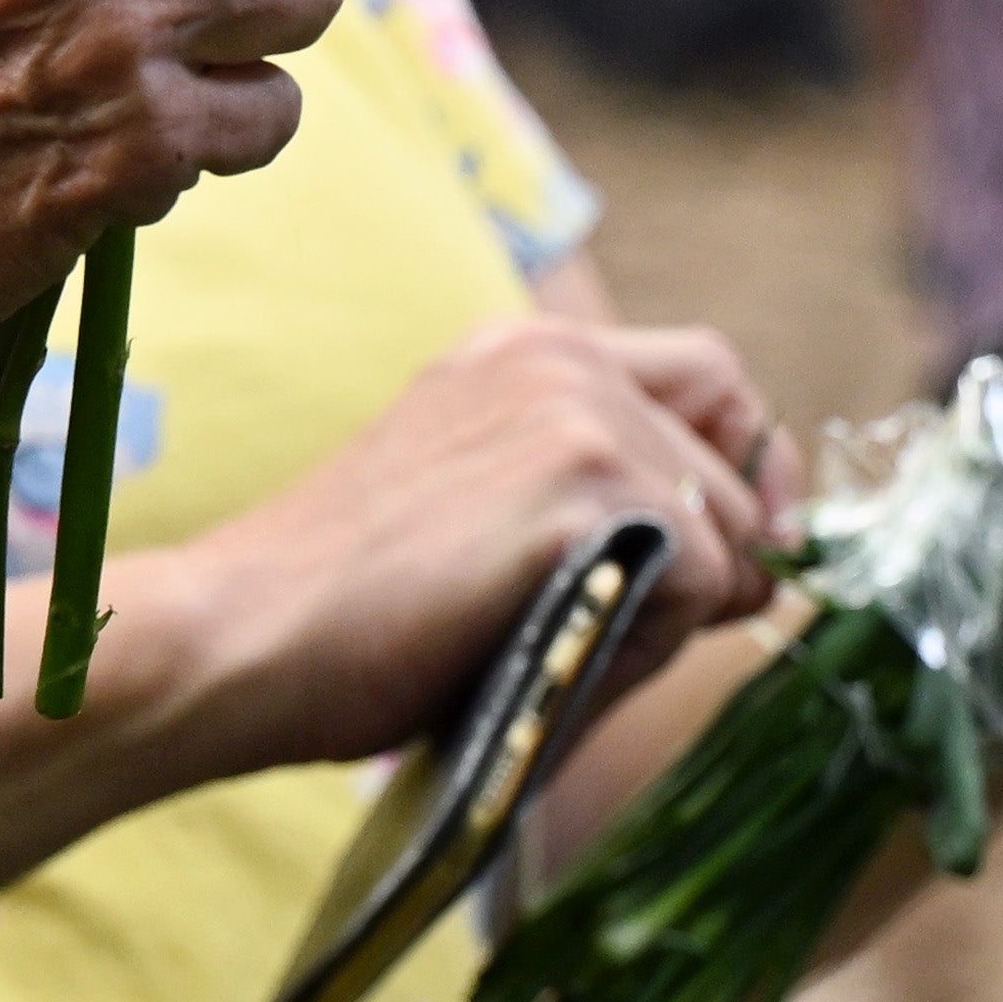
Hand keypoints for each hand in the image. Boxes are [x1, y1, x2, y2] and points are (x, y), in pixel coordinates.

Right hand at [105, 316, 789, 780]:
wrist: (241, 638)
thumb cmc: (345, 615)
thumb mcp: (481, 512)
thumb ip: (596, 500)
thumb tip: (761, 561)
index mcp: (525, 351)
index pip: (714, 376)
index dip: (743, 467)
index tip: (740, 549)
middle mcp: (561, 357)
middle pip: (737, 464)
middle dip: (718, 561)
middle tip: (615, 628)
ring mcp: (576, 413)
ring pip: (732, 532)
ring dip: (679, 611)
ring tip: (561, 640)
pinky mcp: (583, 484)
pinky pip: (706, 581)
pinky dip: (653, 642)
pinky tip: (555, 650)